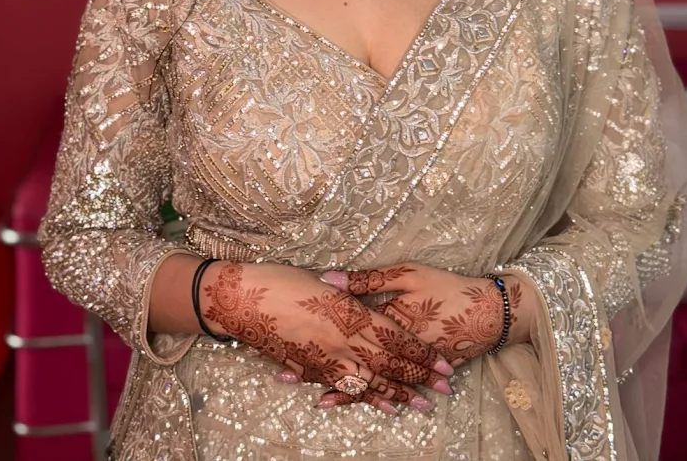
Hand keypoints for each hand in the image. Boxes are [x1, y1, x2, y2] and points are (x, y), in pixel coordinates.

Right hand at [199, 262, 454, 416]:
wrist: (241, 301)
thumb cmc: (281, 280)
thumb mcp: (323, 280)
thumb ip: (348, 290)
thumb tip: (363, 294)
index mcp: (350, 314)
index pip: (396, 338)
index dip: (421, 353)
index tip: (444, 364)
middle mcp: (342, 341)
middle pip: (389, 363)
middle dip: (419, 377)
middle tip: (445, 391)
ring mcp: (326, 359)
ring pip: (371, 381)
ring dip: (397, 394)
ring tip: (421, 405)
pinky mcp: (310, 369)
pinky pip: (343, 388)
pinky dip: (363, 398)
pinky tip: (378, 406)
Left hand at [290, 264, 528, 409]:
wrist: (487, 313)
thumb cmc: (447, 286)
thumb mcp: (409, 273)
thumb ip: (370, 280)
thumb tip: (331, 279)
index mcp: (385, 319)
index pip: (343, 331)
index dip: (314, 337)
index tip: (286, 343)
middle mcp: (390, 347)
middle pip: (349, 360)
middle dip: (317, 369)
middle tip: (283, 378)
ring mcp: (403, 365)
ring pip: (367, 381)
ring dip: (339, 390)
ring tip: (316, 401)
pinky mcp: (415, 376)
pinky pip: (386, 388)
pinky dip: (367, 397)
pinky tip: (352, 403)